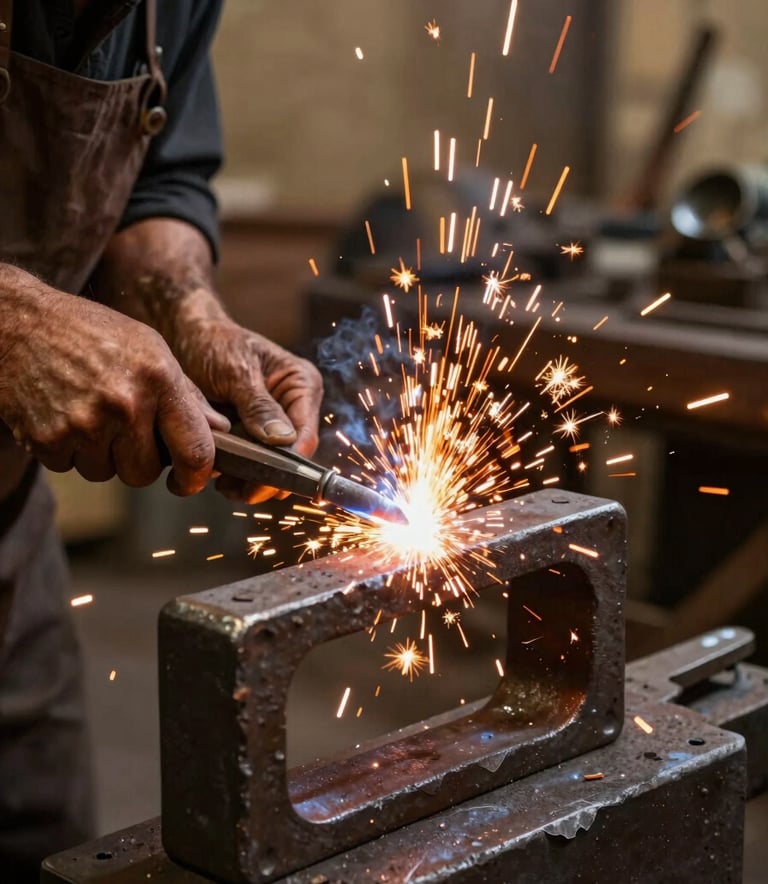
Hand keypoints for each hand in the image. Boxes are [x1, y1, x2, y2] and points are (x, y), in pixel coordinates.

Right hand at [0, 267, 228, 494]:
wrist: (18, 323)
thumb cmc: (92, 333)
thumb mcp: (150, 349)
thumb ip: (186, 394)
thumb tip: (219, 431)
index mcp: (159, 380)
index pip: (195, 451)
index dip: (195, 477)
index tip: (189, 480)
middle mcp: (126, 404)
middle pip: (145, 473)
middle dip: (138, 461)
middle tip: (123, 431)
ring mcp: (85, 424)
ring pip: (106, 473)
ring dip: (100, 454)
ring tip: (89, 412)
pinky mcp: (49, 439)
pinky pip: (70, 467)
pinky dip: (68, 450)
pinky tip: (64, 413)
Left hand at [172, 317, 322, 502]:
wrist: (187, 335)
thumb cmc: (213, 342)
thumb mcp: (236, 371)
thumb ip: (258, 406)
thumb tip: (282, 441)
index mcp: (302, 385)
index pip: (305, 435)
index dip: (287, 465)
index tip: (261, 482)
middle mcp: (296, 406)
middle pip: (291, 456)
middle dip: (265, 476)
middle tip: (234, 488)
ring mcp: (276, 422)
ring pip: (273, 464)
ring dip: (250, 479)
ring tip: (223, 484)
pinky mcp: (255, 432)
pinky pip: (254, 461)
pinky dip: (239, 473)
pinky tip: (220, 476)